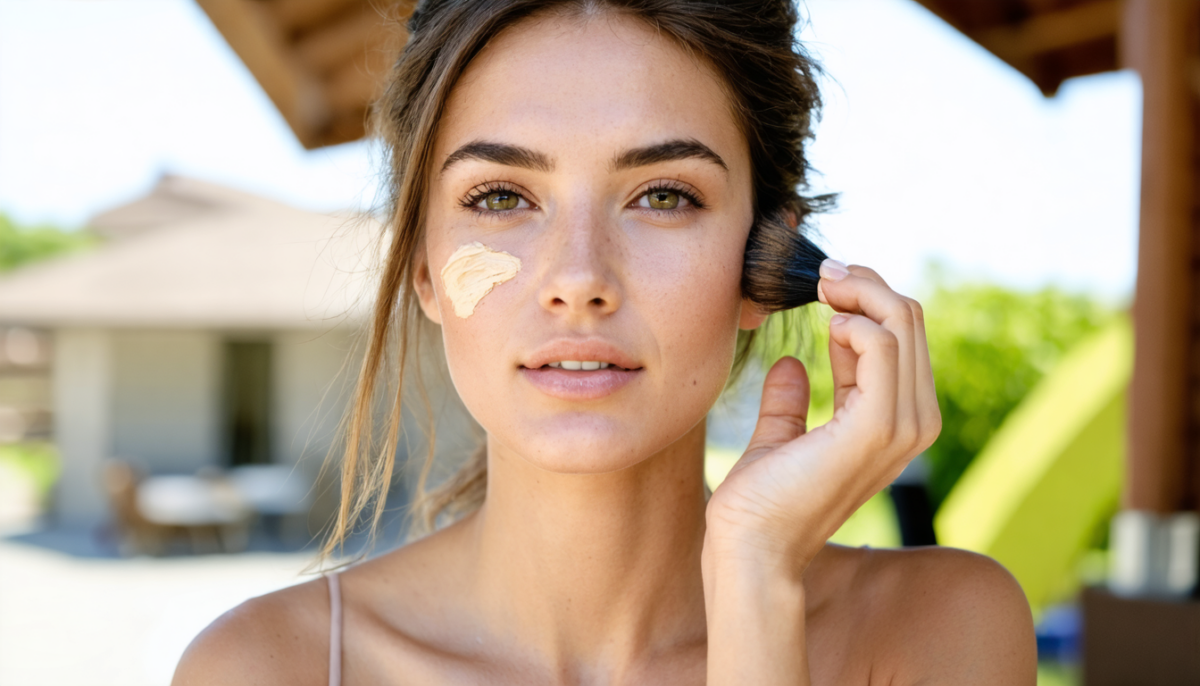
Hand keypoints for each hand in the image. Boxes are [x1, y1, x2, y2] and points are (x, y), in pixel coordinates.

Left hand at [705, 260, 940, 569]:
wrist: (751, 547)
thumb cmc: (762, 501)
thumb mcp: (780, 436)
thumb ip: (791, 400)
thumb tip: (790, 362)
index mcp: (897, 421)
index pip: (903, 336)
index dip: (865, 298)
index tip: (823, 283)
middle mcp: (914, 421)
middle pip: (910, 321)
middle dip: (866, 284)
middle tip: (822, 274)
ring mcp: (902, 425)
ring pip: (902, 323)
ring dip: (860, 292)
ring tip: (822, 289)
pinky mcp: (877, 426)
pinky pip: (882, 346)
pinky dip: (855, 322)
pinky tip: (827, 326)